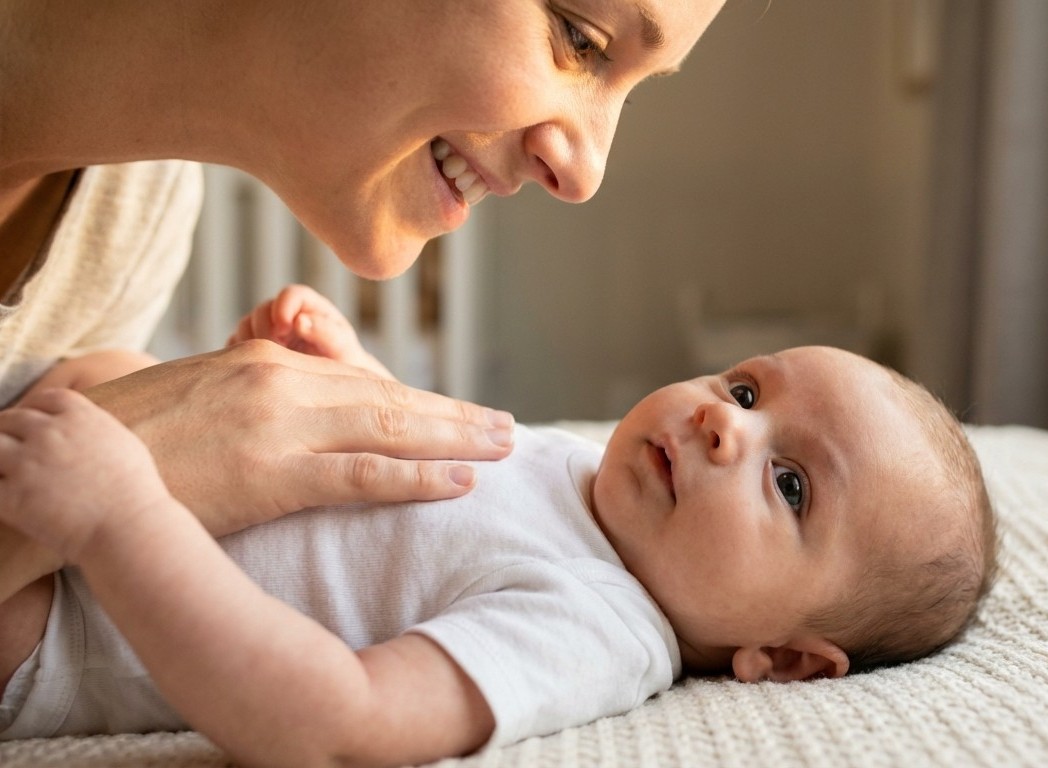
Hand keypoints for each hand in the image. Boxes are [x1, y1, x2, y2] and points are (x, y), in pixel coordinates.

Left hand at [0, 389, 171, 562]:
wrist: (128, 527)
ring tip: (3, 469)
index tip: (30, 421)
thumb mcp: (125, 444)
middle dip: (6, 431)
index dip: (34, 408)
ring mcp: (28, 462)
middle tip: (9, 448)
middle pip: (11, 419)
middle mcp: (49, 433)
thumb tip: (85, 429)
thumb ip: (97, 429)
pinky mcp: (13, 494)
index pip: (45, 399)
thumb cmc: (136, 492)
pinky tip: (5, 495)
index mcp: (80, 417)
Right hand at [81, 340, 513, 537]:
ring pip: (390, 428)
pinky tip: (459, 482)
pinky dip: (417, 477)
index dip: (419, 400)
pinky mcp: (272, 473)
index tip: (460, 414)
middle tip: (507, 427)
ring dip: (455, 439)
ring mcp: (280, 425)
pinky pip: (362, 473)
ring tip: (503, 448)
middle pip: (390, 396)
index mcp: (268, 362)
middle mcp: (283, 382)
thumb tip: (303, 398)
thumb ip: (259, 392)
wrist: (72, 458)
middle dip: (454, 414)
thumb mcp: (204, 395)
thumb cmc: (134, 435)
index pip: (362, 379)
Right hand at [228, 284, 391, 378]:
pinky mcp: (255, 350)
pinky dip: (241, 356)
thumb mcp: (342, 349)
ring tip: (269, 365)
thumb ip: (325, 332)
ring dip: (251, 343)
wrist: (340, 394)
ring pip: (246, 327)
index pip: (291, 295)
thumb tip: (300, 320)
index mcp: (312, 309)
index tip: (284, 328)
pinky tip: (256, 372)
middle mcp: (288, 317)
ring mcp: (270, 333)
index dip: (283, 306)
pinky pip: (236, 347)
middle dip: (264, 327)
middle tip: (275, 350)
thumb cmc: (347, 367)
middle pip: (263, 309)